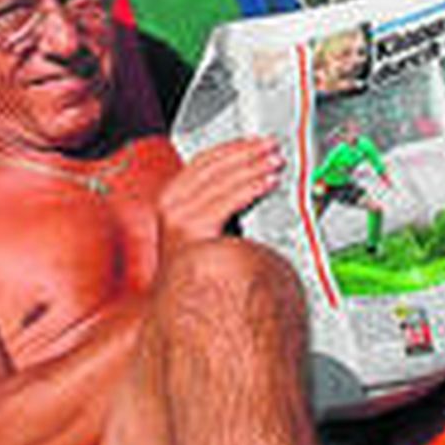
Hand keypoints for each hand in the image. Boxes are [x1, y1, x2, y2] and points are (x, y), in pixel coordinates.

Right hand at [158, 137, 282, 256]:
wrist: (187, 303)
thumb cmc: (197, 267)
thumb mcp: (202, 225)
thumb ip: (216, 201)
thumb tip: (248, 179)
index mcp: (171, 197)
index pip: (204, 161)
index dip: (233, 148)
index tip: (255, 142)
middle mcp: (170, 204)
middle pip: (213, 166)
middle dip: (246, 152)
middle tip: (272, 147)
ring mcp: (178, 218)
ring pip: (223, 180)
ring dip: (253, 167)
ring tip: (275, 162)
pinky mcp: (191, 232)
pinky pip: (227, 201)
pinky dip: (251, 188)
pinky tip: (267, 183)